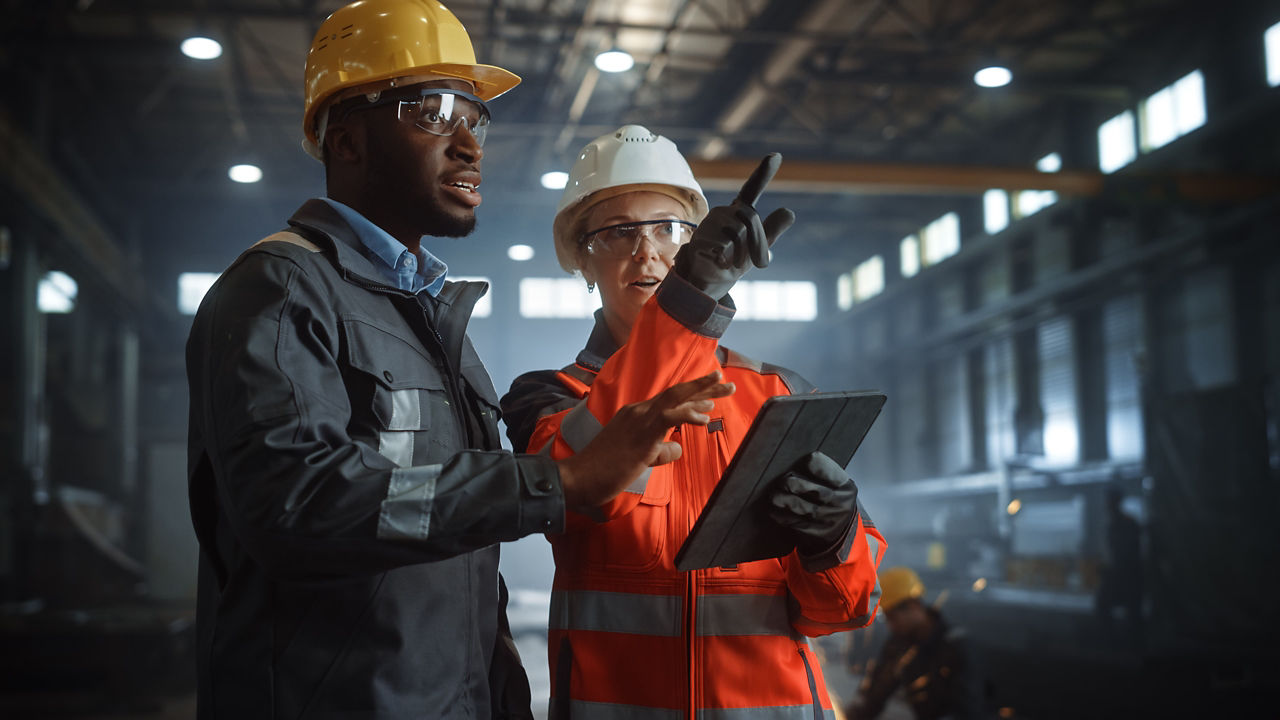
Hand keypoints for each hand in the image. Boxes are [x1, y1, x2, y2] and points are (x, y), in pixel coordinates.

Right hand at [558, 371, 734, 509]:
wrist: (577, 478)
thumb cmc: (602, 470)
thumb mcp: (638, 459)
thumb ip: (659, 450)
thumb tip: (678, 447)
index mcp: (634, 414)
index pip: (668, 400)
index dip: (691, 396)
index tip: (710, 394)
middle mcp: (638, 412)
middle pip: (676, 393)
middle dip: (703, 386)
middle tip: (725, 380)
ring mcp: (639, 421)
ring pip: (676, 399)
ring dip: (702, 392)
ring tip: (725, 387)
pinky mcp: (641, 435)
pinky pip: (669, 419)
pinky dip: (688, 414)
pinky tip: (705, 417)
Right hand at [673, 153, 795, 299]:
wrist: (706, 281)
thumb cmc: (732, 260)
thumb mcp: (758, 248)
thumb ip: (772, 230)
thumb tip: (790, 212)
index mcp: (739, 212)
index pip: (752, 189)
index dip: (763, 173)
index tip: (776, 155)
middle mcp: (724, 212)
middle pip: (751, 218)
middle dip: (756, 242)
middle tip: (753, 262)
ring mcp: (710, 223)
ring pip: (738, 232)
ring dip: (741, 254)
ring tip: (730, 261)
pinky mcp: (700, 237)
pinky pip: (723, 245)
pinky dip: (726, 259)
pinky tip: (718, 261)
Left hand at [767, 451, 857, 555]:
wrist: (845, 535)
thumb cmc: (835, 504)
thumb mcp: (839, 487)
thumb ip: (822, 474)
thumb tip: (793, 463)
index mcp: (845, 486)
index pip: (822, 466)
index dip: (807, 462)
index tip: (802, 464)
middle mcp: (838, 503)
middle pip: (805, 487)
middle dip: (788, 482)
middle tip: (782, 482)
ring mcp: (826, 519)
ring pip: (795, 505)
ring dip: (779, 498)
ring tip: (775, 496)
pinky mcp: (814, 533)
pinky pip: (790, 521)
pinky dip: (778, 514)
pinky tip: (775, 509)